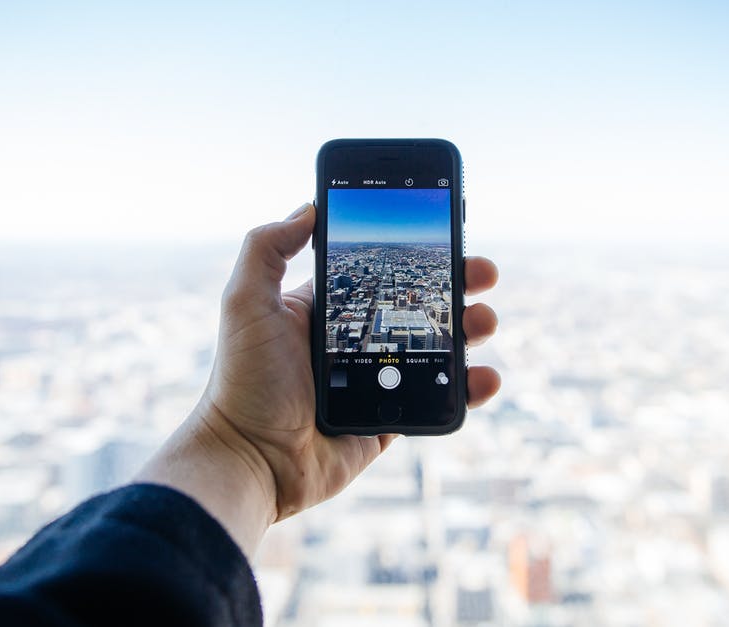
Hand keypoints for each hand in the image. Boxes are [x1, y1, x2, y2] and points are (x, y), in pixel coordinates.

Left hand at [137, 203, 499, 555]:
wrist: (251, 460)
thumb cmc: (243, 382)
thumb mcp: (245, 302)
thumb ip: (267, 248)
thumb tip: (309, 207)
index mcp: (324, 311)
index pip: (380, 273)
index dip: (415, 254)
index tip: (448, 229)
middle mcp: (353, 343)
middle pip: (418, 306)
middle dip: (457, 285)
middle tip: (483, 273)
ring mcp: (376, 382)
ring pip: (436, 349)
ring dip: (469, 330)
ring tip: (484, 320)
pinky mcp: (390, 421)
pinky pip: (438, 400)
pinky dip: (469, 388)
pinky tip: (485, 376)